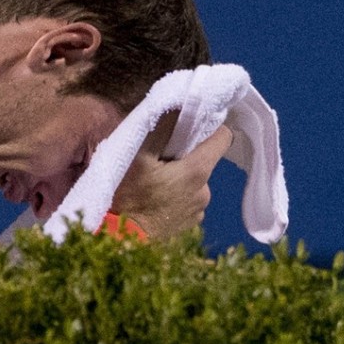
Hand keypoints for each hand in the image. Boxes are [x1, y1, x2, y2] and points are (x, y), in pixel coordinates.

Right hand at [111, 112, 232, 239]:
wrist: (121, 241)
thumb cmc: (128, 196)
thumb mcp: (138, 157)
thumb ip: (161, 129)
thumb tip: (181, 103)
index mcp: (197, 170)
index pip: (223, 138)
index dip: (210, 128)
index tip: (190, 128)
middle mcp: (205, 191)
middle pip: (204, 162)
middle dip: (185, 158)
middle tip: (157, 163)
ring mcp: (199, 211)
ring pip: (194, 184)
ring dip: (179, 180)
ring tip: (152, 186)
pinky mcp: (189, 226)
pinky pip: (188, 203)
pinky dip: (176, 199)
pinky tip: (155, 203)